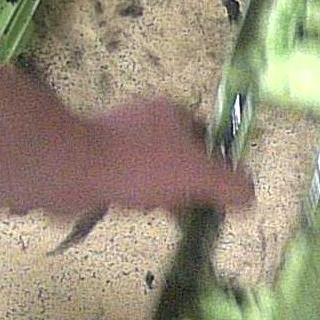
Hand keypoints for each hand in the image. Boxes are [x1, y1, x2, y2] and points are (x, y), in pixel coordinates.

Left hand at [87, 99, 254, 211]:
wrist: (70, 169)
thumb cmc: (141, 166)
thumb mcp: (199, 176)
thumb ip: (230, 185)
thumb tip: (250, 197)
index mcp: (173, 112)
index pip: (208, 138)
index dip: (215, 167)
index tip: (212, 193)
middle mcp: (145, 117)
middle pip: (181, 155)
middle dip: (186, 184)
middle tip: (185, 205)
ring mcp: (116, 135)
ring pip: (153, 169)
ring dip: (159, 191)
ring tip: (154, 207)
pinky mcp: (93, 154)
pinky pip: (126, 177)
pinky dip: (133, 192)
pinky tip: (130, 205)